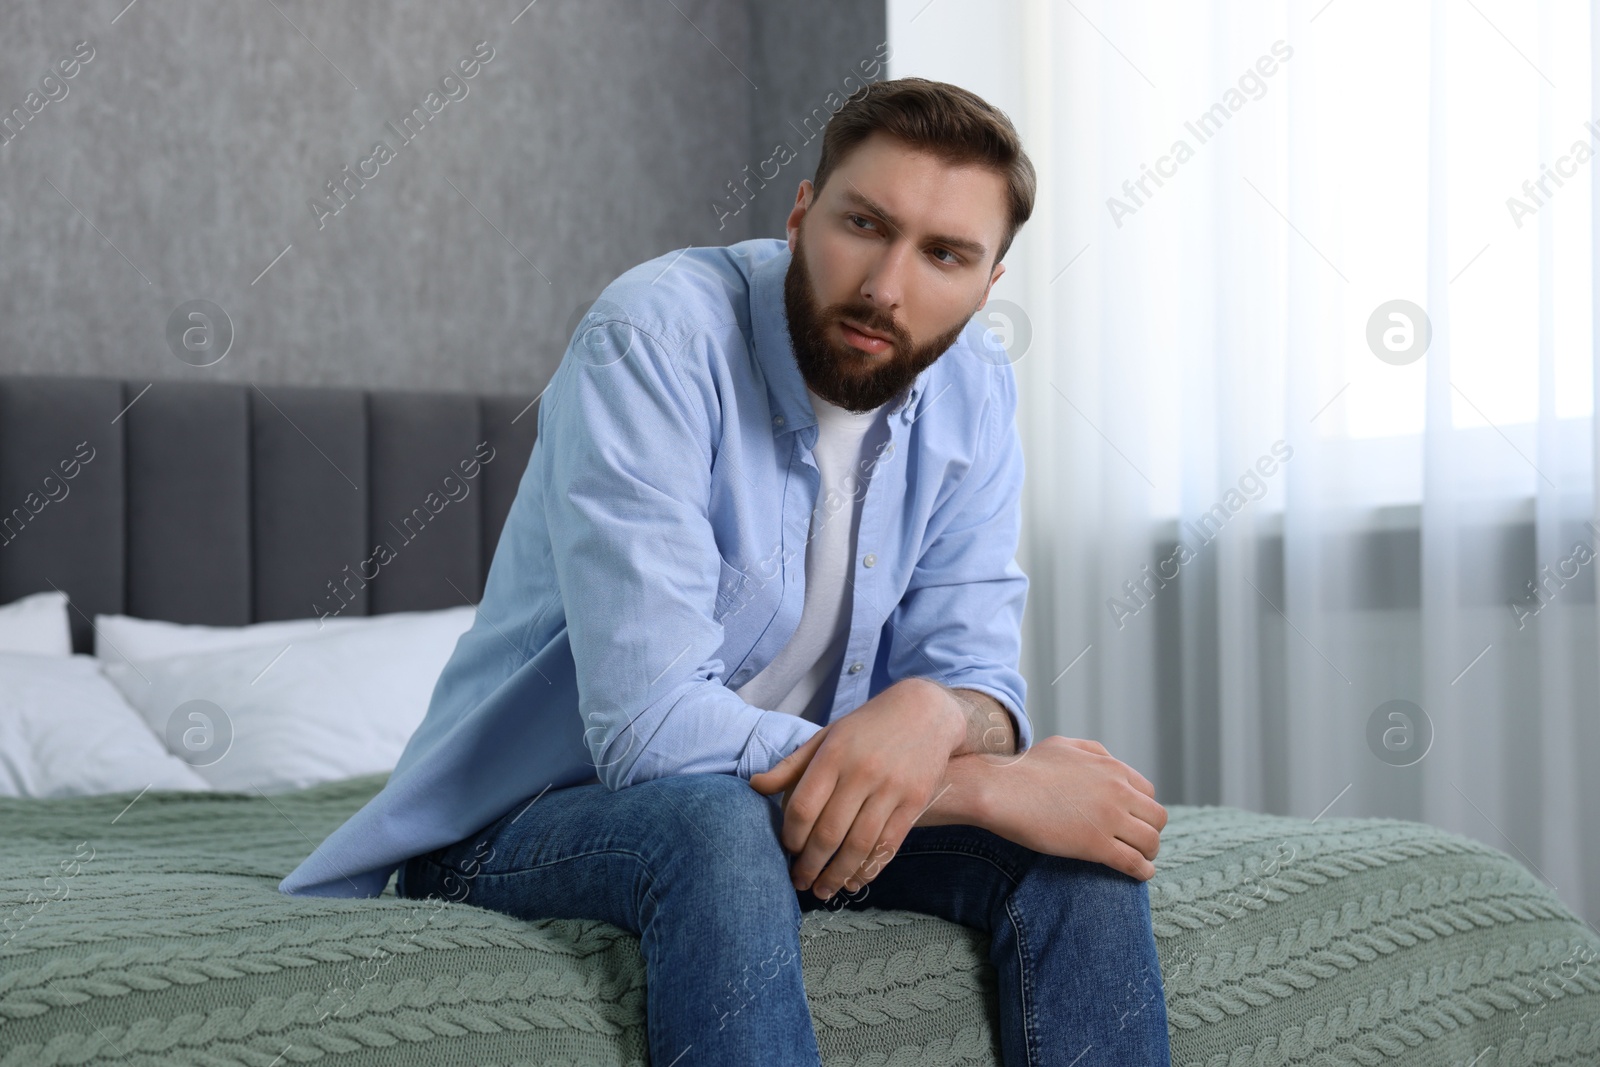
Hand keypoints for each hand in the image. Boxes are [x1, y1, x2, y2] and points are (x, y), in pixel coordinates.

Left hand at [749, 678, 963, 899]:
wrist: (926, 712)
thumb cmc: (867, 727)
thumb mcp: (826, 737)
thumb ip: (791, 766)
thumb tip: (754, 786)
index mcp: (833, 756)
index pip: (803, 808)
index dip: (791, 837)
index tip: (787, 850)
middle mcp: (862, 773)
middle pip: (829, 833)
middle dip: (810, 865)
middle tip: (799, 882)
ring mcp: (891, 789)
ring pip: (858, 846)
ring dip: (837, 875)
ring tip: (822, 890)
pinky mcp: (915, 802)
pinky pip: (888, 845)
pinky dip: (869, 869)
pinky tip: (854, 881)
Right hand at [977, 736, 1166, 880]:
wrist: (1002, 789)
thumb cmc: (1026, 768)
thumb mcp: (1064, 746)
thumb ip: (1093, 751)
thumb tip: (1109, 762)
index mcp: (1112, 768)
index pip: (1148, 793)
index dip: (1142, 809)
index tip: (1133, 821)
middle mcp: (1118, 791)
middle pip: (1157, 817)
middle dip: (1151, 830)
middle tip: (1139, 842)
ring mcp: (1110, 819)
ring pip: (1151, 841)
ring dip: (1149, 853)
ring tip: (1141, 860)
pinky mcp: (1097, 845)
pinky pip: (1134, 863)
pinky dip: (1143, 871)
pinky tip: (1139, 874)